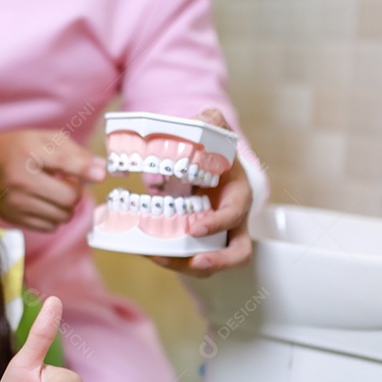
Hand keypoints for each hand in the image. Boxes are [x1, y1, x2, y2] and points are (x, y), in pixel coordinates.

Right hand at [0, 127, 106, 231]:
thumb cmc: (19, 148)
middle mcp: (20, 179)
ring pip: (62, 216)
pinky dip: (54, 218)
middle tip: (67, 182)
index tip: (100, 175)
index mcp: (29, 151)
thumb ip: (76, 153)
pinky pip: (49, 227)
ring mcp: (15, 202)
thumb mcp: (46, 139)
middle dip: (76, 192)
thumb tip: (102, 170)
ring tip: (55, 193)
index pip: (63, 162)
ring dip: (66, 206)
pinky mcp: (13, 218)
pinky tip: (45, 204)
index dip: (86, 170)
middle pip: (68, 197)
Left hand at [149, 110, 252, 277]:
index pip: (236, 215)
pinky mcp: (197, 243)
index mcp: (237, 195)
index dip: (219, 223)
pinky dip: (166, 257)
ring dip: (183, 265)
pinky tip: (143, 250)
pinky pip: (186, 257)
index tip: (196, 228)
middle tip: (194, 262)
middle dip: (217, 262)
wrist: (208, 168)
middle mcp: (232, 222)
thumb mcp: (216, 135)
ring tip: (157, 258)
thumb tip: (206, 116)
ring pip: (209, 262)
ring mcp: (216, 237)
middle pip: (237, 254)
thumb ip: (213, 123)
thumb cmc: (213, 154)